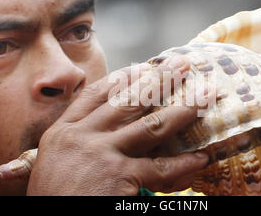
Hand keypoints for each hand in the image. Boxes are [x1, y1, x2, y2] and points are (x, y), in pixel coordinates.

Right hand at [26, 58, 211, 195]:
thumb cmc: (54, 197)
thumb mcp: (53, 162)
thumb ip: (74, 140)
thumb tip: (105, 127)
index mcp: (62, 131)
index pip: (95, 94)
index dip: (122, 78)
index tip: (144, 66)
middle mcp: (81, 136)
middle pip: (128, 100)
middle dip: (159, 79)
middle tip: (182, 65)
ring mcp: (101, 155)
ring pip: (150, 126)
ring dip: (183, 110)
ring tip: (207, 97)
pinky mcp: (118, 176)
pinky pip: (160, 168)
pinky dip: (183, 163)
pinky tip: (201, 157)